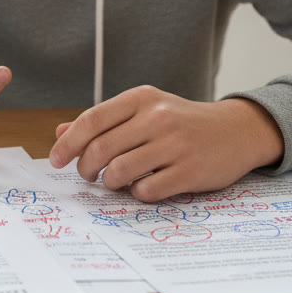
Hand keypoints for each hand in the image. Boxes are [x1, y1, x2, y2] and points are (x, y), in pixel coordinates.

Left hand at [48, 86, 284, 202]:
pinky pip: (146, 190)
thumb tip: (60, 133)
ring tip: (115, 181)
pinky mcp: (190, 171)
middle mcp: (157, 117)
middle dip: (85, 168)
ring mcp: (175, 144)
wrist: (236, 130)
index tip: (55, 160)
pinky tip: (143, 187)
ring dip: (110, 183)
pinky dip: (137, 194)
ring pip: (120, 171)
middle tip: (86, 176)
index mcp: (141, 98)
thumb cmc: (182, 122)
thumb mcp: (145, 110)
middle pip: (101, 149)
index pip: (92, 120)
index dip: (68, 143)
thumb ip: (104, 121)